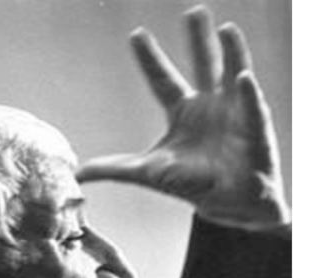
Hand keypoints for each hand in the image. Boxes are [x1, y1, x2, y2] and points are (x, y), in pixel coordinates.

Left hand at [77, 6, 289, 230]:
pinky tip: (242, 77)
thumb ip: (112, 169)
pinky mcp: (255, 130)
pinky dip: (248, 94)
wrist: (229, 205)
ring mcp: (234, 113)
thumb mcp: (146, 173)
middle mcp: (208, 105)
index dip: (150, 59)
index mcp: (182, 111)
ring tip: (225, 28)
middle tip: (193, 11)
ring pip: (232, 74)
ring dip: (231, 52)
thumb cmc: (192, 184)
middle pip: (202, 65)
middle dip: (197, 39)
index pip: (162, 80)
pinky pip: (252, 109)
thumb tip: (76, 173)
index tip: (137, 34)